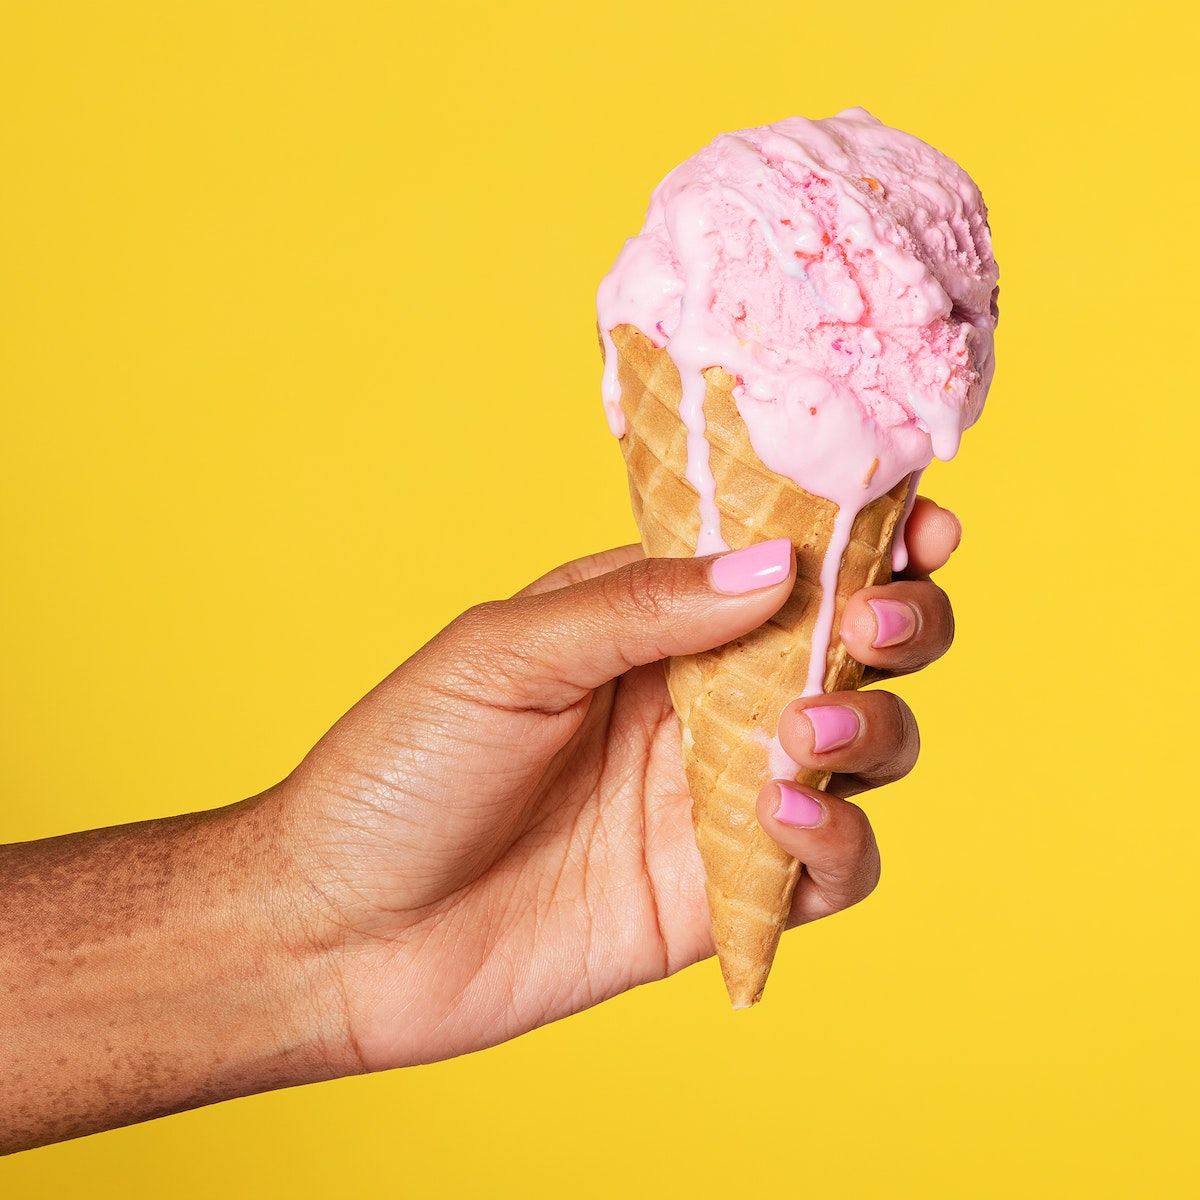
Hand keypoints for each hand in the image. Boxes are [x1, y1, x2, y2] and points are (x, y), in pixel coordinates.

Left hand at [282, 498, 961, 1072]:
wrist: (342, 929)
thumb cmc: (401, 769)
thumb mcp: (505, 655)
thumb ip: (642, 607)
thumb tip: (776, 565)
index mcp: (652, 619)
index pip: (781, 560)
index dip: (860, 539)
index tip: (919, 524)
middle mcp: (700, 698)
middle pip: (851, 647)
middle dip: (898, 623)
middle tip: (878, 622)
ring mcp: (714, 796)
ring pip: (861, 748)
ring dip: (872, 727)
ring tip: (805, 730)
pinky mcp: (719, 891)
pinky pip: (827, 866)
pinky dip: (836, 839)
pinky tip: (780, 817)